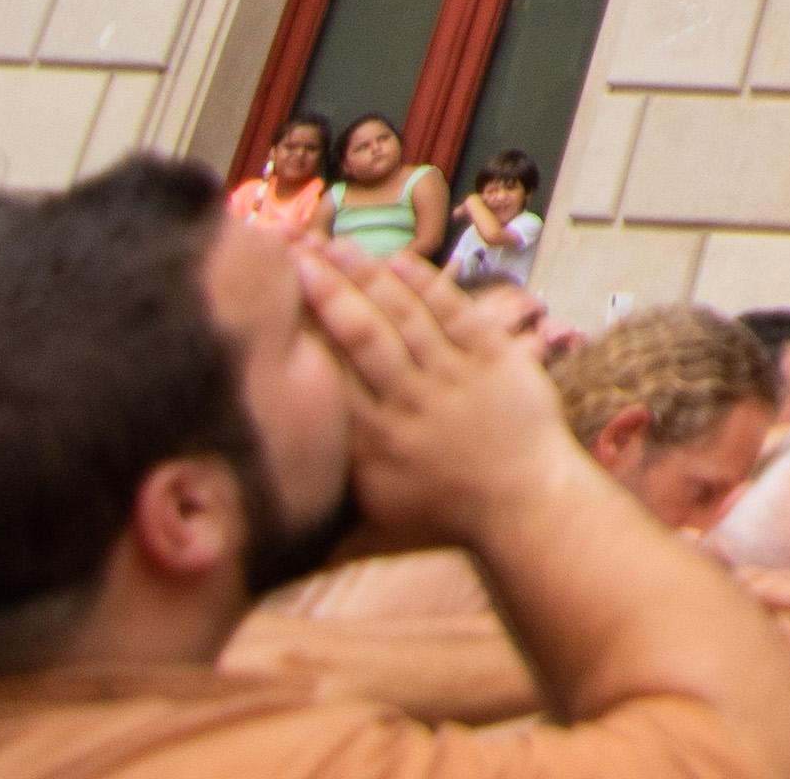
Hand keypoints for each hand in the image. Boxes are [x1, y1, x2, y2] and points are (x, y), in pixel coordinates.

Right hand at [292, 240, 568, 549]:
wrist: (526, 507)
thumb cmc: (446, 519)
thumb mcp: (375, 529)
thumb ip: (320, 531)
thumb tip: (262, 542)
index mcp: (373, 442)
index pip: (329, 374)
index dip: (300, 333)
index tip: (272, 300)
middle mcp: (410, 404)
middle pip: (360, 334)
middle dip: (325, 288)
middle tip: (294, 253)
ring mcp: (454, 378)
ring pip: (404, 315)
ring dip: (368, 276)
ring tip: (336, 246)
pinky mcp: (495, 359)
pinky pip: (455, 312)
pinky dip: (427, 284)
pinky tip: (398, 260)